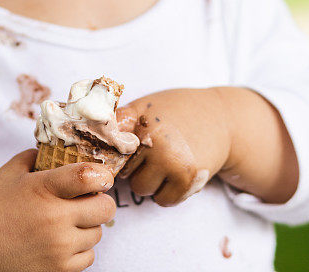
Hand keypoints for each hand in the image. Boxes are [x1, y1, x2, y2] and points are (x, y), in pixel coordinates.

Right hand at [0, 149, 115, 271]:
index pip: (89, 177)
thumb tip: (62, 149)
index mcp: (44, 189)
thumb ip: (39, 156)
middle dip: (101, 201)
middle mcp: (54, 219)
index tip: (102, 176)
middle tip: (90, 199)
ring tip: (70, 221)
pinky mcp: (55, 271)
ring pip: (97, 234)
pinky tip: (64, 241)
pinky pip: (87, 258)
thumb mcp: (12, 170)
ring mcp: (56, 249)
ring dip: (88, 226)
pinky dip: (80, 249)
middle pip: (104, 208)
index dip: (103, 175)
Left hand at [115, 88, 230, 206]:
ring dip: (150, 181)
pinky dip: (167, 193)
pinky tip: (175, 173)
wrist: (222, 117)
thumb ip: (119, 121)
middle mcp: (153, 140)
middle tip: (151, 151)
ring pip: (142, 189)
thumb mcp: (145, 106)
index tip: (116, 153)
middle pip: (124, 172)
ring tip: (164, 161)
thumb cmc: (177, 110)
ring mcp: (171, 161)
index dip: (111, 154)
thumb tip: (86, 135)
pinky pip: (163, 201)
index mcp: (138, 119)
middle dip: (134, 166)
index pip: (107, 149)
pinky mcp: (187, 179)